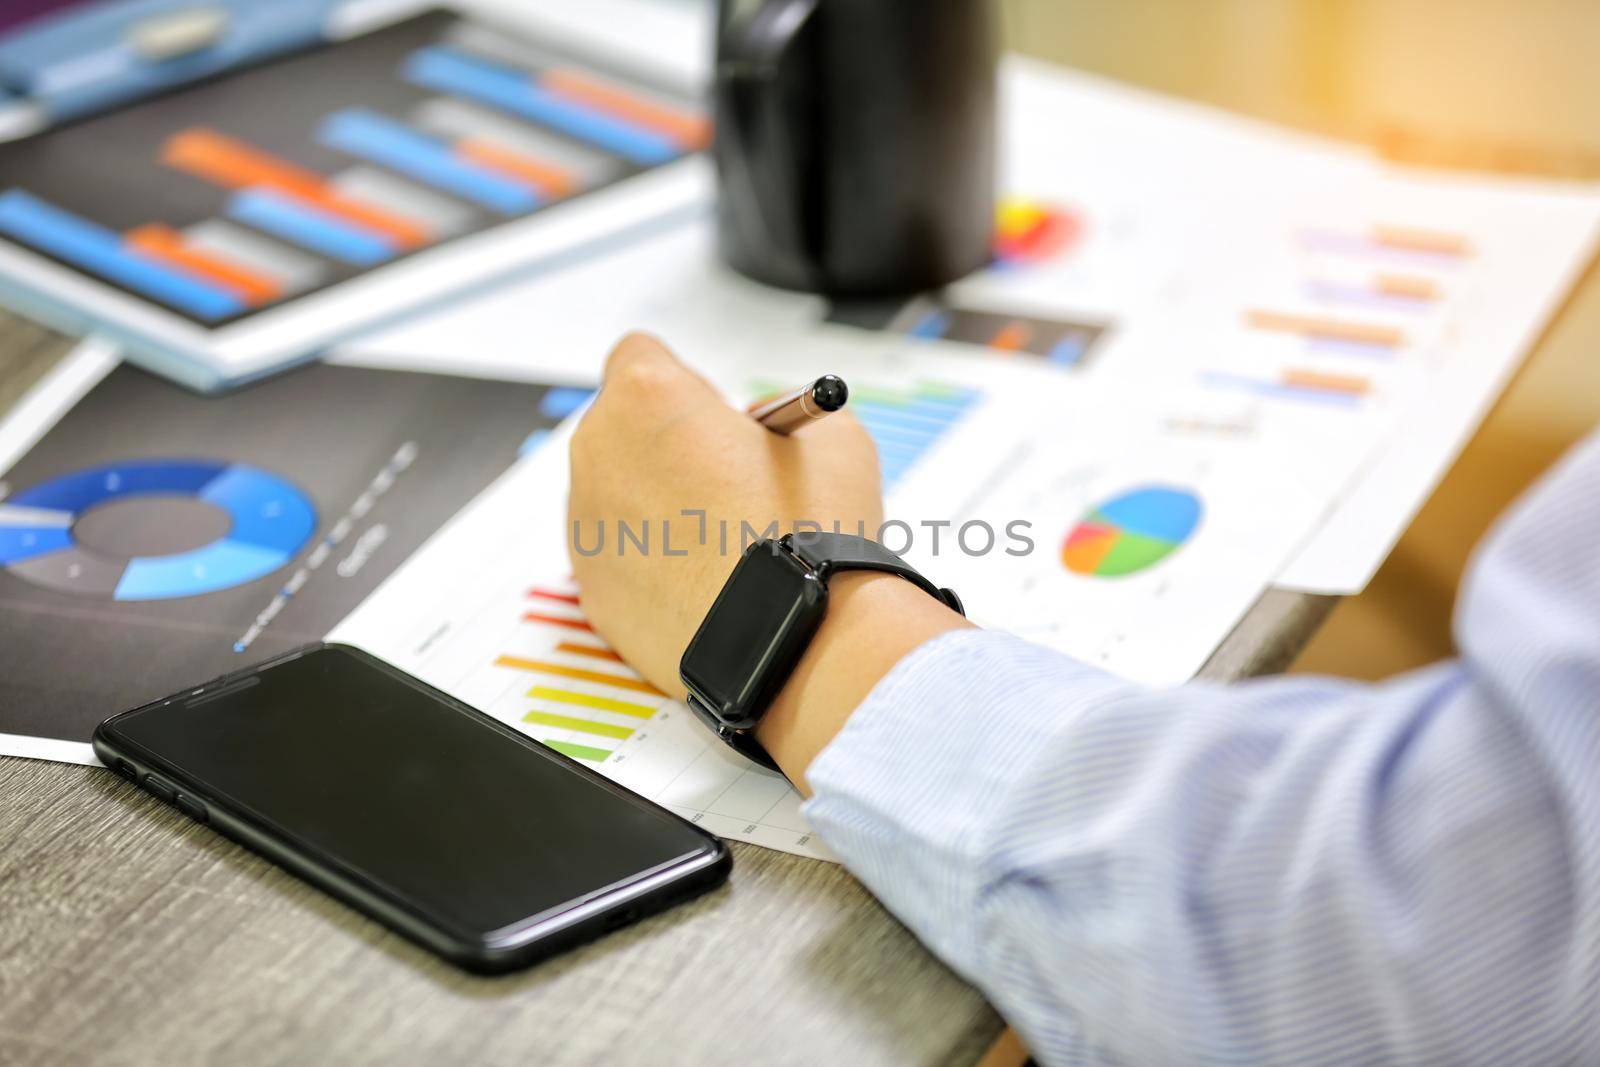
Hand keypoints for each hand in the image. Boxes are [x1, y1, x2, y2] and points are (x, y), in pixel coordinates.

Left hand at [567, 333, 885, 698]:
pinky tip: (707, 586)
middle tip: (727, 481)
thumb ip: (784, 410)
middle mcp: (597, 453)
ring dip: (657, 505)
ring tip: (725, 543)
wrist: (795, 637)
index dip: (686, 384)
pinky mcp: (591, 590)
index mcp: (645, 396)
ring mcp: (584, 526)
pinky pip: (618, 558)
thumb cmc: (812, 532)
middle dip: (666, 445)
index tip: (721, 419)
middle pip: (621, 427)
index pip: (638, 354)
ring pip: (615, 496)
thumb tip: (762, 428)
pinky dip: (651, 564)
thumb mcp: (833, 434)